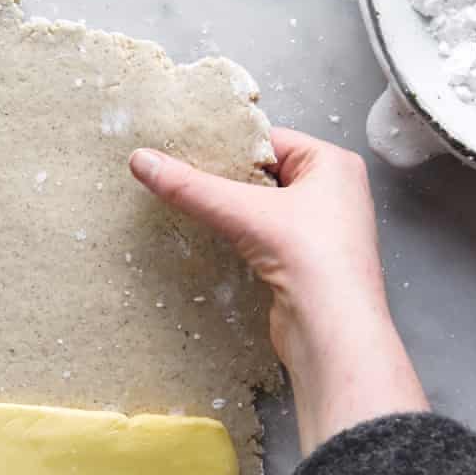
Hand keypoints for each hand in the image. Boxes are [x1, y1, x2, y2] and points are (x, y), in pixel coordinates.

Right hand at [130, 129, 428, 453]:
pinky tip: (212, 241)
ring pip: (261, 209)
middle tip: (180, 178)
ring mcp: (319, 231)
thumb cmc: (312, 261)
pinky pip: (262, 238)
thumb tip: (142, 161)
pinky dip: (238, 238)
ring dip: (229, 212)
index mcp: (333, 164)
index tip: (185, 150)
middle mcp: (332, 193)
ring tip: (189, 207)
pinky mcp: (303, 264)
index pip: (269, 141)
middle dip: (224, 181)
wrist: (333, 333)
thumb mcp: (245, 213)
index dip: (228, 146)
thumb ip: (192, 188)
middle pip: (263, 175)